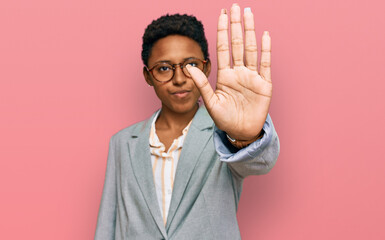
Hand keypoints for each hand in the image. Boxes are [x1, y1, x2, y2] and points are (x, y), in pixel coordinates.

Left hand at [187, 3, 271, 139]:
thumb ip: (202, 85)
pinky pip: (265, 64)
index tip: (222, 15)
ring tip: (248, 13)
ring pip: (251, 49)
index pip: (223, 48)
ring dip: (249, 31)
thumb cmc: (225, 119)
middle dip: (236, 25)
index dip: (222, 32)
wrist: (241, 132)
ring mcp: (252, 76)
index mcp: (225, 75)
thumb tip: (188, 67)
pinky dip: (265, 49)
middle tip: (235, 7)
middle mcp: (238, 72)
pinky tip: (264, 35)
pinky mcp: (264, 84)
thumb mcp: (211, 103)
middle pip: (236, 44)